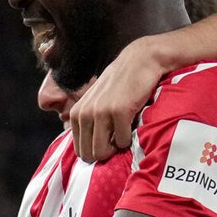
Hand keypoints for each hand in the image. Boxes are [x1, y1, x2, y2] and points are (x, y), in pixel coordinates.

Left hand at [66, 36, 170, 162]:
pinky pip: (122, 141)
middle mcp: (84, 113)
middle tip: (117, 140)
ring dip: (116, 148)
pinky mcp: (119, 111)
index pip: (80, 150)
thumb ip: (87, 123)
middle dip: (105, 153)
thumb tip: (87, 153)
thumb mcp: (95, 103)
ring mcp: (100, 112)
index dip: (96, 151)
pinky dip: (129, 138)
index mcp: (76, 114)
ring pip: (103, 152)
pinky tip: (132, 124)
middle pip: (90, 155)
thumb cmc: (119, 86)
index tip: (108, 142)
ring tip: (123, 132)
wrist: (140, 62)